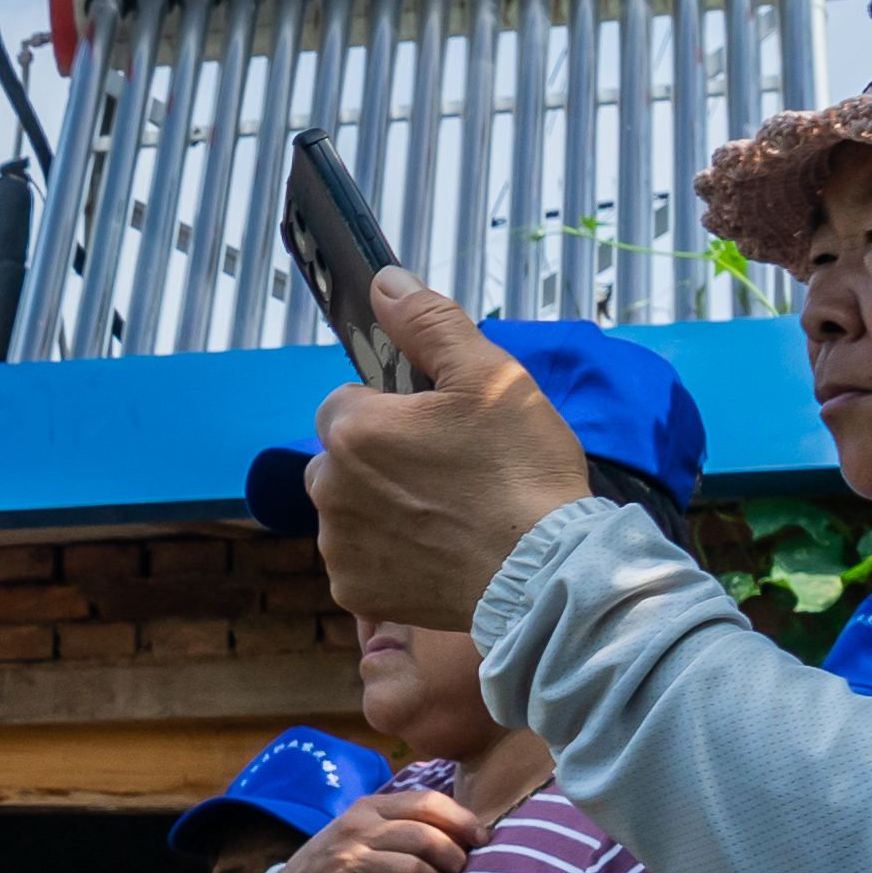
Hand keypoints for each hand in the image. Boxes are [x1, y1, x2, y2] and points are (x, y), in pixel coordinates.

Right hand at [270, 786, 480, 872]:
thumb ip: (400, 821)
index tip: (481, 837)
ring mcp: (351, 864)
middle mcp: (358, 831)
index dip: (461, 820)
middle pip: (425, 838)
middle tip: (460, 869)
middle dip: (453, 856)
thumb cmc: (336, 861)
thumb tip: (461, 826)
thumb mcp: (361, 829)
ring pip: (415, 870)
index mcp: (367, 808)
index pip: (425, 803)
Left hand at [302, 280, 602, 630]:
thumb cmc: (520, 469)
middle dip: (379, 458)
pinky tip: (437, 549)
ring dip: (382, 506)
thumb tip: (383, 283)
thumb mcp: (488, 376)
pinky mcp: (355, 589)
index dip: (390, 409)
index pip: (345, 402)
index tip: (434, 425)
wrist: (542, 570)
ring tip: (447, 511)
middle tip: (447, 470)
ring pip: (348, 509)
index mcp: (352, 430)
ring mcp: (339, 545)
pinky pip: (359, 560)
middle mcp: (329, 489)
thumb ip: (429, 323)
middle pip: (339, 457)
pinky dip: (389, 554)